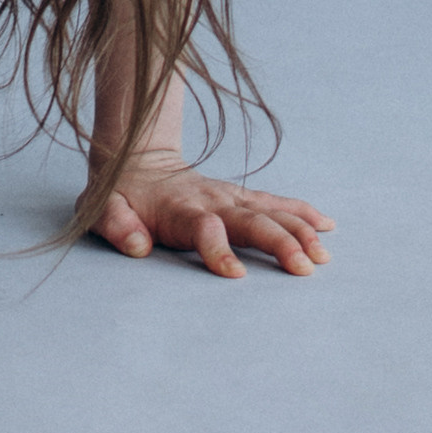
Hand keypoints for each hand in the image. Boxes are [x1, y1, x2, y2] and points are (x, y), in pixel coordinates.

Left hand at [90, 156, 332, 279]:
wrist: (139, 158)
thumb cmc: (122, 194)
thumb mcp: (104, 208)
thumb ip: (117, 225)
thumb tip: (137, 246)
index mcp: (181, 210)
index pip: (204, 229)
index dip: (219, 250)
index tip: (236, 274)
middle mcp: (213, 201)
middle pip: (252, 221)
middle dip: (280, 243)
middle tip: (305, 268)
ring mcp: (231, 196)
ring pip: (272, 211)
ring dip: (300, 231)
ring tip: (323, 255)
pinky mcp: (242, 196)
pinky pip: (277, 202)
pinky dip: (303, 212)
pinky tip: (327, 226)